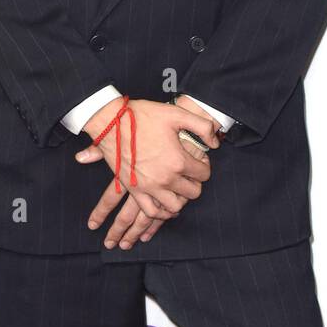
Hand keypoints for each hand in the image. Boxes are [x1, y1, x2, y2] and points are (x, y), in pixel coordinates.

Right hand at [76, 98, 217, 241]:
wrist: (111, 122)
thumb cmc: (144, 116)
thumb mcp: (177, 114)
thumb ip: (202, 127)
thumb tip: (215, 143)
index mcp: (178, 160)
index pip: (204, 174)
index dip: (205, 166)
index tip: (199, 160)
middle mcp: (166, 178)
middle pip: (193, 192)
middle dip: (195, 183)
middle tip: (190, 173)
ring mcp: (149, 186)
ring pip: (175, 206)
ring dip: (181, 199)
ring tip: (179, 189)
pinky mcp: (134, 189)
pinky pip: (152, 211)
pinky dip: (162, 213)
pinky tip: (165, 206)